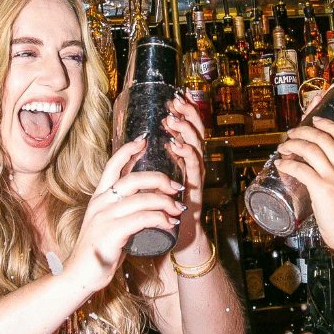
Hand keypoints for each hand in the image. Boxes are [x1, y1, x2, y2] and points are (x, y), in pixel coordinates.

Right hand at [65, 135, 186, 295]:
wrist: (79, 276)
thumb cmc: (98, 251)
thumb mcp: (107, 224)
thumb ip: (121, 211)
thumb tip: (145, 201)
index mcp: (99, 198)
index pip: (113, 165)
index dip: (128, 150)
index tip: (144, 140)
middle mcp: (100, 203)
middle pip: (134, 179)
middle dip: (160, 180)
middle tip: (177, 187)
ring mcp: (104, 217)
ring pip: (142, 199)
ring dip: (166, 203)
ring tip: (178, 210)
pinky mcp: (111, 233)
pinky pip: (142, 218)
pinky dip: (160, 219)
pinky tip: (170, 224)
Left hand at [164, 95, 206, 251]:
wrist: (177, 237)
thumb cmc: (165, 207)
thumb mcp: (157, 178)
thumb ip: (151, 161)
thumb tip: (136, 141)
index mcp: (185, 159)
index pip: (188, 129)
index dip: (186, 112)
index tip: (177, 95)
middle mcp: (194, 164)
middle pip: (197, 132)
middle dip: (189, 114)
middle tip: (177, 101)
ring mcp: (196, 176)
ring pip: (197, 146)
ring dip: (185, 131)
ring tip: (173, 119)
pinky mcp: (195, 189)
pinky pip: (194, 169)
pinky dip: (187, 155)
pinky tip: (177, 145)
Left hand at [274, 117, 333, 253]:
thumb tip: (323, 181)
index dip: (329, 124)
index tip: (317, 120)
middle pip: (324, 138)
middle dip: (304, 131)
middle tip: (293, 132)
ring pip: (311, 149)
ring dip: (293, 144)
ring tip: (283, 147)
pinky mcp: (323, 189)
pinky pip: (301, 169)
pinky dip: (288, 165)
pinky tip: (281, 165)